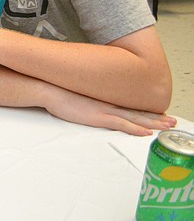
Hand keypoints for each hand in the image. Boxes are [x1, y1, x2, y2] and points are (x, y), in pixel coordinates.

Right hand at [43, 85, 175, 135]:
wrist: (49, 88)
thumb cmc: (58, 90)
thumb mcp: (75, 92)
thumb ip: (85, 97)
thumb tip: (87, 100)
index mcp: (103, 97)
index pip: (128, 104)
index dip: (145, 109)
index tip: (158, 112)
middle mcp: (108, 102)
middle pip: (137, 110)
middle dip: (156, 116)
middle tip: (172, 120)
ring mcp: (104, 109)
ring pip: (135, 117)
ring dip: (153, 122)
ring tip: (167, 125)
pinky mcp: (98, 117)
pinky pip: (122, 124)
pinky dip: (136, 128)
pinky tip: (146, 132)